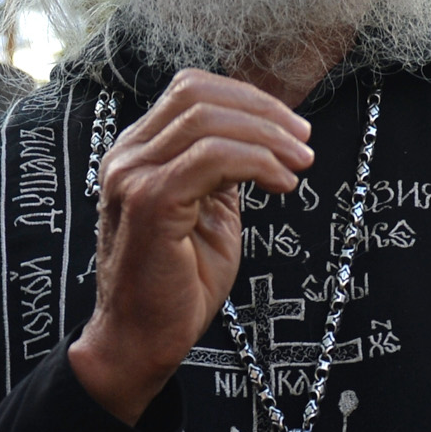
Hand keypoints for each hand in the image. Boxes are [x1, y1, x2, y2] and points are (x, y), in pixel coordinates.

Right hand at [67, 70, 314, 423]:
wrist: (140, 340)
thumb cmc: (174, 285)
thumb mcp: (207, 211)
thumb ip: (221, 170)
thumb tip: (262, 138)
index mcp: (137, 153)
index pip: (191, 91)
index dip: (247, 98)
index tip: (289, 129)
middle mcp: (127, 157)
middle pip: (198, 94)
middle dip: (263, 111)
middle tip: (303, 144)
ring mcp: (133, 177)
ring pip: (208, 121)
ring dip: (268, 137)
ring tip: (299, 166)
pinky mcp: (150, 202)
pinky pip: (212, 158)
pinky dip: (257, 163)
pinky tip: (281, 185)